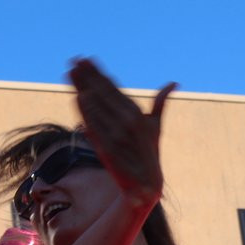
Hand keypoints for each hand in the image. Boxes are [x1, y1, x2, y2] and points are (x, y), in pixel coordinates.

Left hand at [69, 58, 175, 211]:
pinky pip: (93, 124)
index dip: (99, 73)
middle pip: (102, 93)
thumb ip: (161, 103)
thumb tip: (173, 83)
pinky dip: (85, 110)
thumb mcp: (156, 127)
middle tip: (75, 60)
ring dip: (81, 87)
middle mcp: (128, 122)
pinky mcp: (106, 147)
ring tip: (70, 72)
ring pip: (95, 106)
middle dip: (87, 75)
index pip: (114, 88)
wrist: (145, 184)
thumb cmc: (150, 153)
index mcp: (138, 114)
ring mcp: (116, 134)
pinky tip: (77, 96)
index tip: (87, 60)